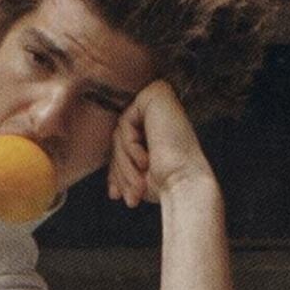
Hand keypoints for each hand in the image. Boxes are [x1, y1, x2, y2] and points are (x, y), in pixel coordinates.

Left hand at [109, 78, 213, 208]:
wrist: (184, 184)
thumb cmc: (166, 181)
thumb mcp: (134, 169)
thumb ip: (119, 156)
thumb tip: (105, 166)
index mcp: (159, 124)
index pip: (121, 141)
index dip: (116, 168)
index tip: (116, 194)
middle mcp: (161, 108)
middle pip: (118, 136)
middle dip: (119, 168)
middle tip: (129, 195)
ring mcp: (159, 99)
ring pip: (119, 131)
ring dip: (123, 163)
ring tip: (138, 185)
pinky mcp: (156, 94)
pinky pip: (124, 121)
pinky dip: (130, 144)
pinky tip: (146, 160)